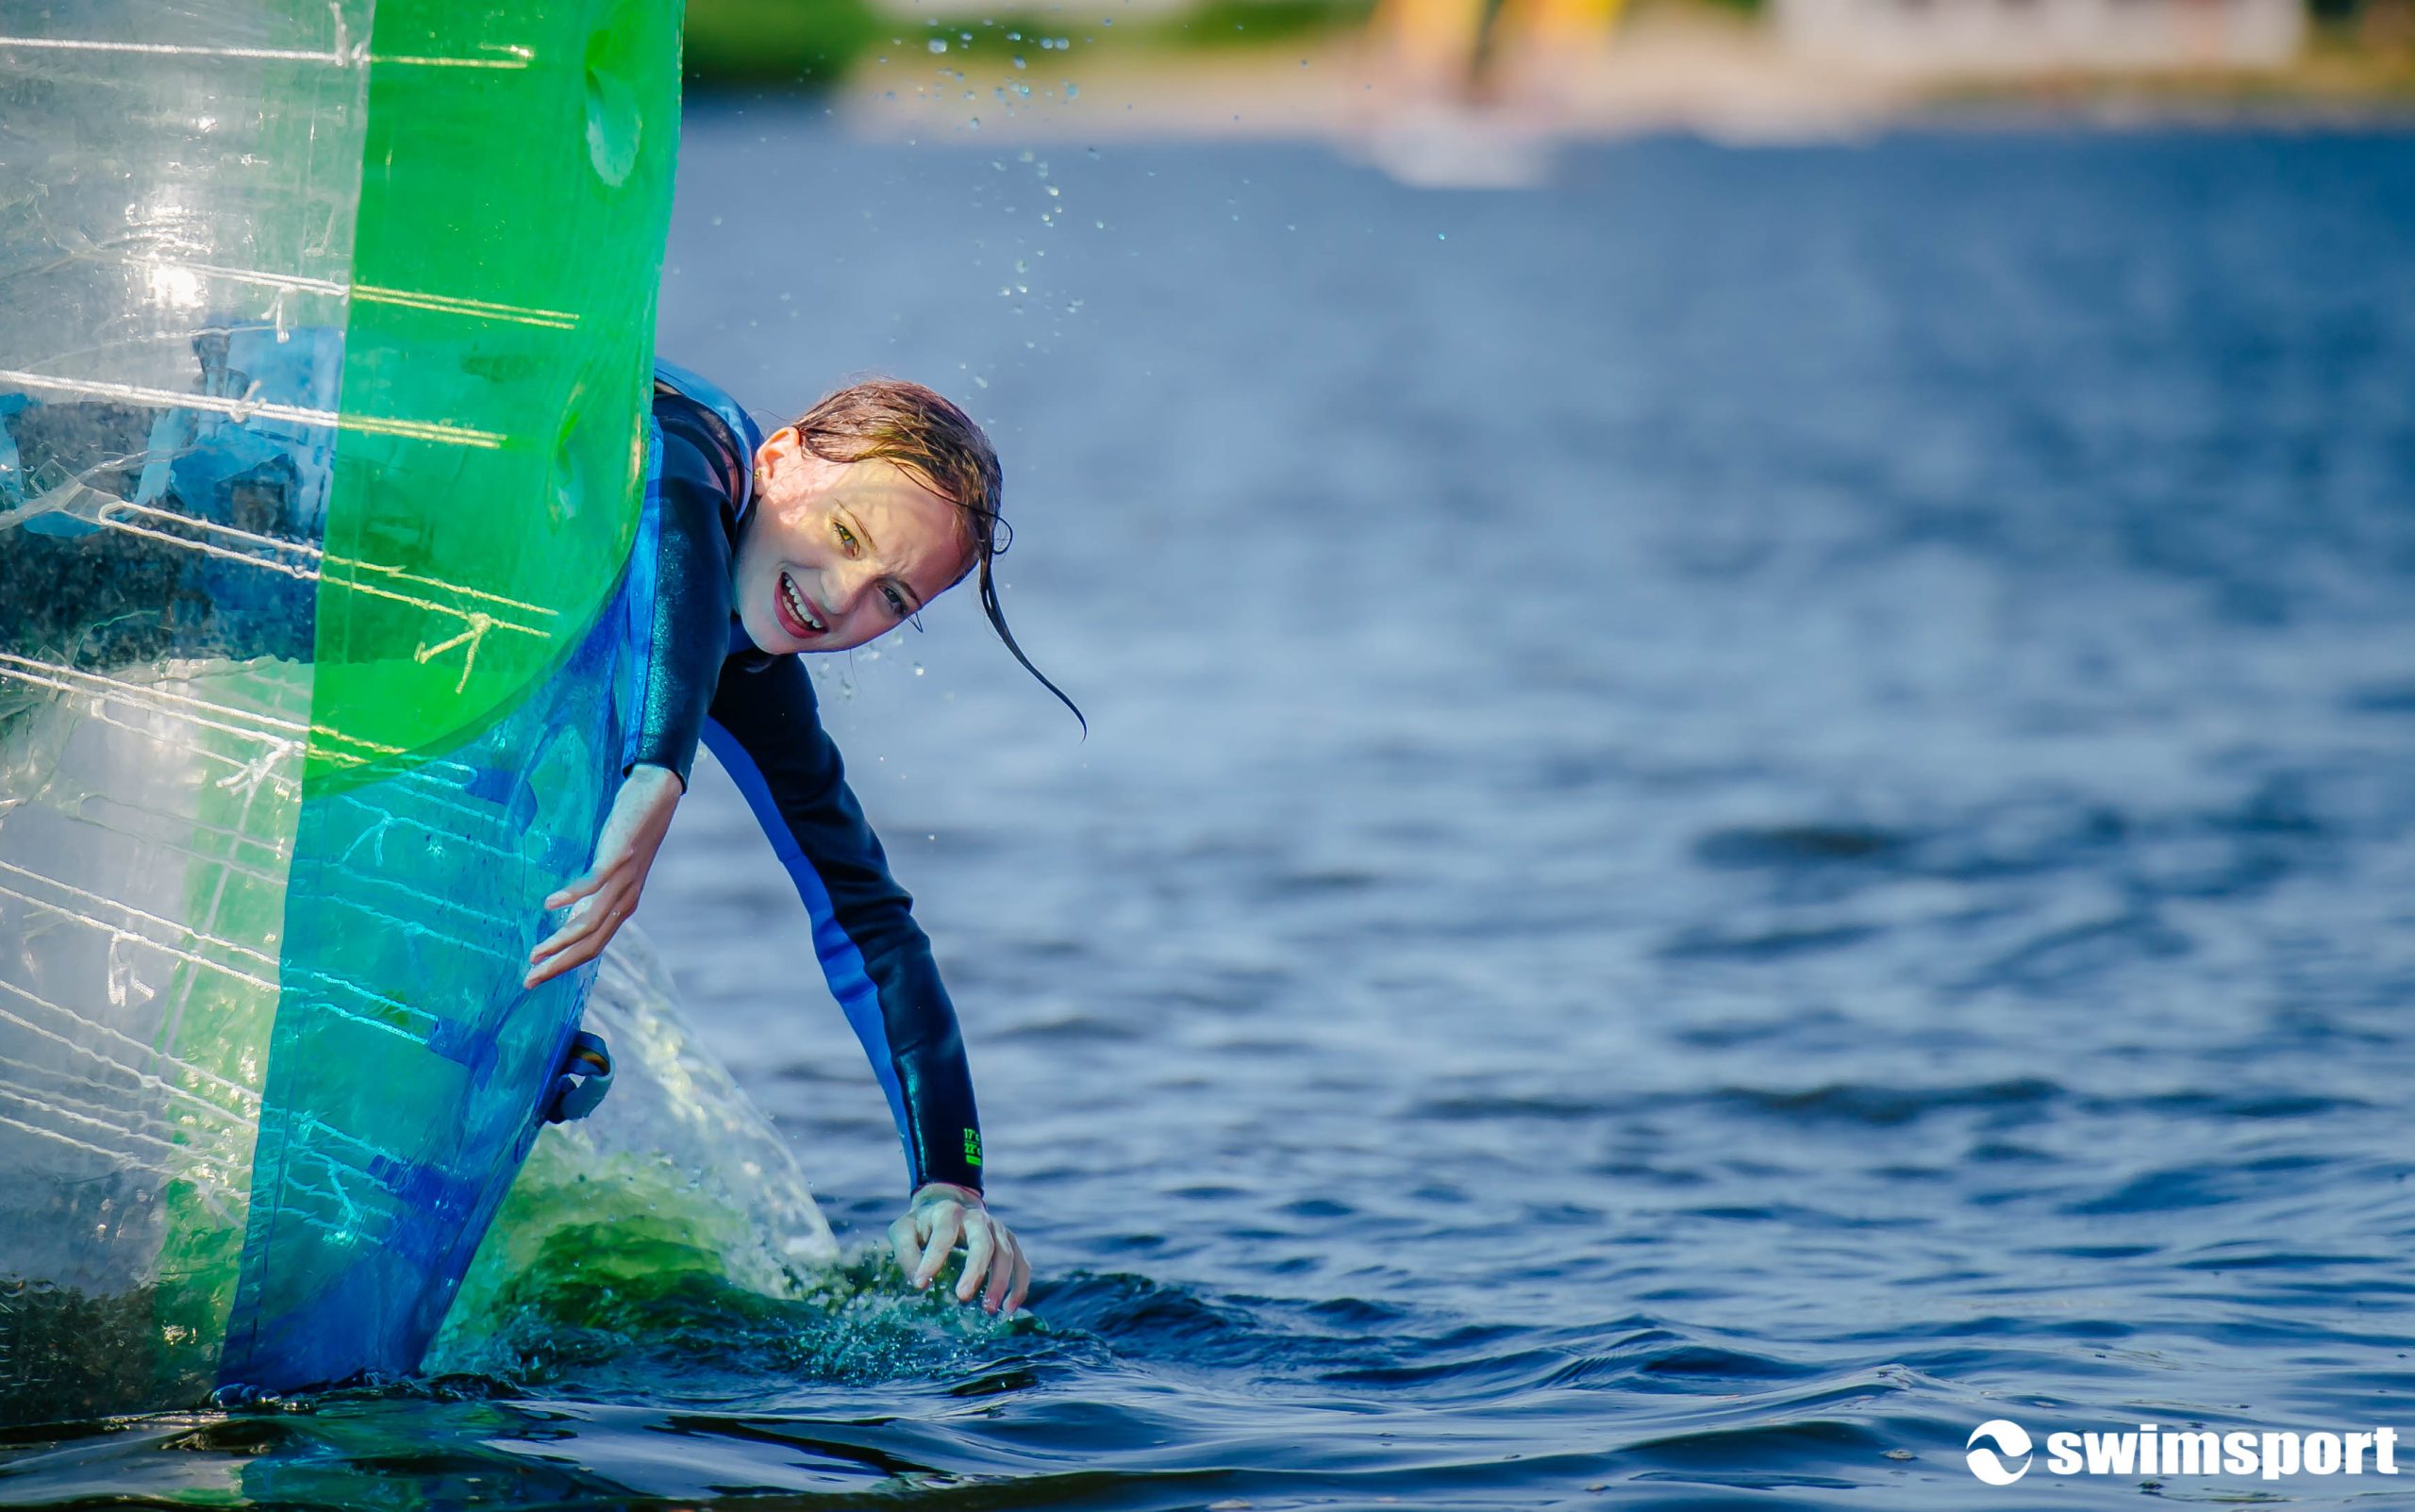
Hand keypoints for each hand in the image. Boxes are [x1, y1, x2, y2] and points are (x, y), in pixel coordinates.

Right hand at [525, 763, 683, 988]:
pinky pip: (592, 884)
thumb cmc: (630, 832)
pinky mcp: (618, 858)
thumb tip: (566, 912)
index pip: (593, 947)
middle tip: (529, 980)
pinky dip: (570, 896)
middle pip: (590, 944)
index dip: (565, 965)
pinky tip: (548, 903)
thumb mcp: (612, 871)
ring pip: (589, 922)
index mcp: (623, 906)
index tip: (536, 977)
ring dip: (560, 941)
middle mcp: (625, 900)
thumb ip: (595, 894)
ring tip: (535, 953)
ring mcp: (623, 881)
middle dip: (558, 965)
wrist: (658, 796)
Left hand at [888, 1181, 1030, 1315]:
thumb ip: (906, 1253)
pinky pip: (1022, 1264)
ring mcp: (997, 1229)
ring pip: (1007, 1254)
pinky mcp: (1009, 1241)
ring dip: (1000, 1283)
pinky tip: (1009, 1308)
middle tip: (963, 1297)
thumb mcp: (904, 1231)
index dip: (933, 1259)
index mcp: (948, 1212)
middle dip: (975, 1270)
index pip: (943, 1235)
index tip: (920, 1284)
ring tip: (989, 1310)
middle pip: (983, 1242)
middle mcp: (977, 1217)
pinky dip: (1019, 1285)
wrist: (949, 1204)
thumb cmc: (922, 1225)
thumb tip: (920, 1282)